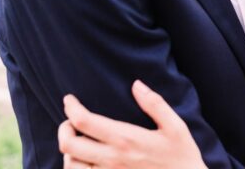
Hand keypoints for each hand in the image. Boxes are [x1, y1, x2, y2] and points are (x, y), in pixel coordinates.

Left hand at [58, 80, 206, 168]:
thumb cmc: (181, 156)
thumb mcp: (175, 126)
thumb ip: (155, 104)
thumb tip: (137, 84)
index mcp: (126, 138)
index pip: (84, 121)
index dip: (71, 108)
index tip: (69, 100)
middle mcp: (112, 158)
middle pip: (69, 144)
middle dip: (63, 128)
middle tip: (69, 121)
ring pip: (70, 165)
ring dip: (68, 152)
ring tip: (76, 143)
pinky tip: (83, 162)